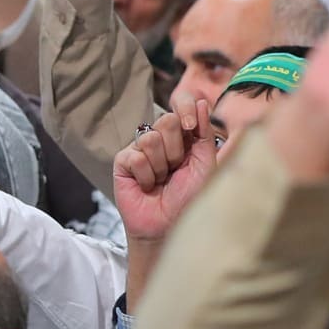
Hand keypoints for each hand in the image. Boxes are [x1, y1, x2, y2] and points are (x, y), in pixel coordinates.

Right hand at [114, 99, 219, 239]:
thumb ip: (204, 133)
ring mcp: (140, 149)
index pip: (182, 104)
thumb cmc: (189, 198)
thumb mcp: (205, 164)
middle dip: (176, 149)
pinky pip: (136, 157)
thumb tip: (203, 102)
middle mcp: (161, 138)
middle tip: (175, 169)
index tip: (190, 126)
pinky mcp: (123, 162)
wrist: (169, 225)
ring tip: (161, 181)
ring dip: (161, 166)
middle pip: (167, 120)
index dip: (185, 107)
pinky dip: (146, 176)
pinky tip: (147, 186)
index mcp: (183, 135)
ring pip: (150, 139)